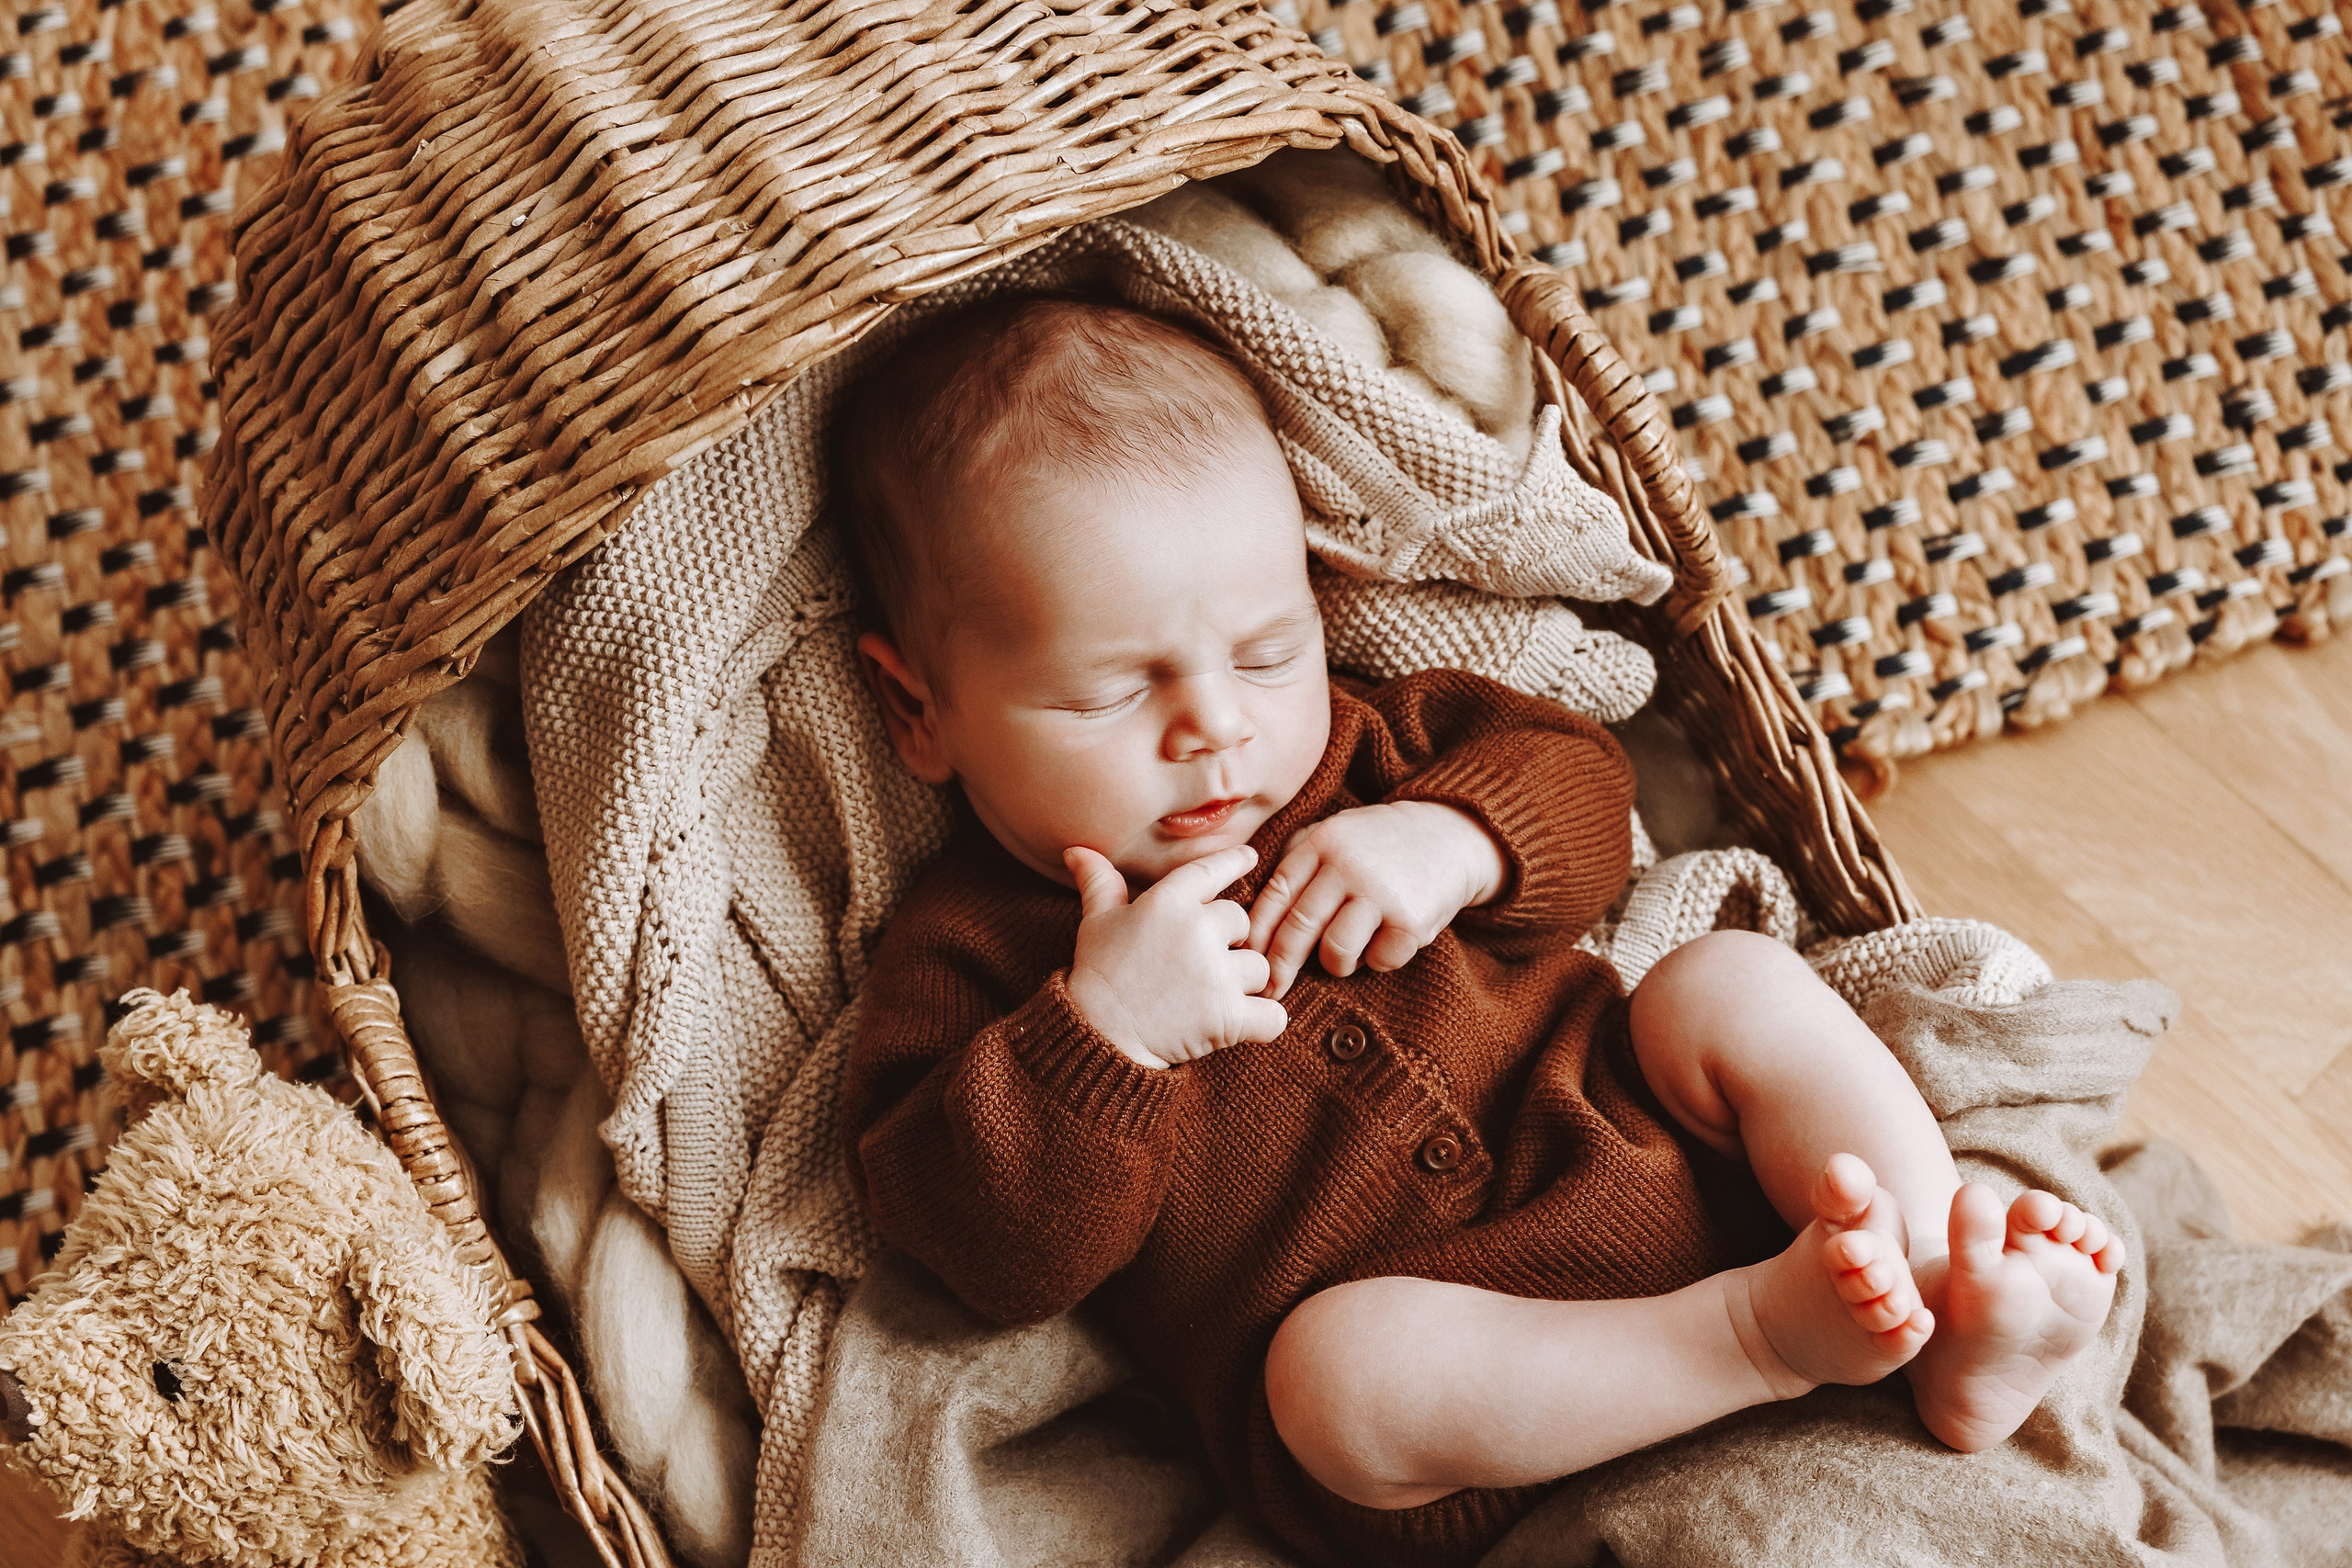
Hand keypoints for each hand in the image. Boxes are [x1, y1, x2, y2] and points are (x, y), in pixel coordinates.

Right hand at [1065, 844, 1289, 1068]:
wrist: (1099, 1034)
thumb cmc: (1098, 974)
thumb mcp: (1095, 922)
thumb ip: (1099, 883)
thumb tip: (1077, 850)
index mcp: (1167, 902)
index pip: (1212, 870)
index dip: (1235, 861)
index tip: (1251, 857)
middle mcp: (1197, 930)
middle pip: (1242, 921)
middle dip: (1228, 941)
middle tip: (1199, 964)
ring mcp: (1216, 974)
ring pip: (1259, 967)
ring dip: (1242, 983)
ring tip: (1209, 996)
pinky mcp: (1229, 1016)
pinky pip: (1273, 1014)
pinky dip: (1264, 1021)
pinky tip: (1243, 1023)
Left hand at [1246, 802, 1505, 998]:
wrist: (1451, 834)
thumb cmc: (1381, 844)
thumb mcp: (1336, 832)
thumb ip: (1299, 858)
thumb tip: (1251, 911)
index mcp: (1323, 842)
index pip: (1277, 893)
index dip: (1256, 931)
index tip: (1245, 958)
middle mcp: (1348, 865)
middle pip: (1298, 927)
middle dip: (1279, 966)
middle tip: (1271, 990)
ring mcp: (1381, 891)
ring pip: (1335, 951)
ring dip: (1336, 963)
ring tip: (1348, 951)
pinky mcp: (1411, 919)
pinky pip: (1378, 961)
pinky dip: (1379, 960)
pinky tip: (1387, 941)